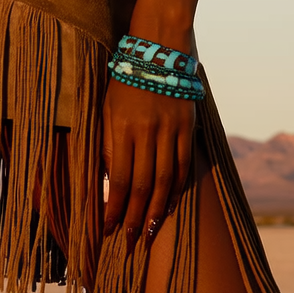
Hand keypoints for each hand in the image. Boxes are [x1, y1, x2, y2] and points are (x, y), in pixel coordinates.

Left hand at [102, 65, 197, 251]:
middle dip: (135, 218)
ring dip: (157, 211)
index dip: (114, 208)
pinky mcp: (187, 127)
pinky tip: (169, 206)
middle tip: (131, 243)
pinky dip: (177, 189)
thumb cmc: (124, 80)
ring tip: (150, 233)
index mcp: (122, 128)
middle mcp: (147, 132)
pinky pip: (184, 165)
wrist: (158, 49)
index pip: (117, 180)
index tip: (108, 229)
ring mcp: (170, 130)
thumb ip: (107, 145)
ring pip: (165, 180)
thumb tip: (106, 183)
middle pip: (142, 185)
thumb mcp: (106, 109)